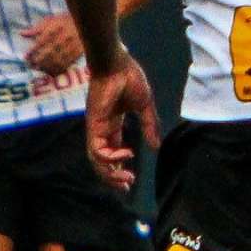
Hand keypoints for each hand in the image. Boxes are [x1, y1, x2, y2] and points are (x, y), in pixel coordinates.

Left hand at [20, 11, 82, 74]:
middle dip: (39, 59)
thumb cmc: (64, 21)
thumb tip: (21, 33)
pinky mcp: (80, 51)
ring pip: (59, 58)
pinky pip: (69, 62)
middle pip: (50, 51)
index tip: (26, 57)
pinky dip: (59, 68)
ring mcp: (74, 44)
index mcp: (57, 27)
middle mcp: (65, 35)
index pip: (42, 40)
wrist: (87, 20)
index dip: (33, 50)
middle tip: (31, 65)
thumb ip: (36, 28)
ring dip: (48, 66)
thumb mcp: (50, 20)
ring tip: (39, 69)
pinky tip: (51, 71)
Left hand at [83, 50, 158, 190]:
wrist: (116, 64)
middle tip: (127, 186)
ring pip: (97, 160)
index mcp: (112, 126)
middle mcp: (102, 130)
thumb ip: (149, 126)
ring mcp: (96, 128)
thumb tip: (156, 146)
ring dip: (110, 173)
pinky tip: (127, 154)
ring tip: (127, 178)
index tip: (131, 179)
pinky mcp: (94, 125)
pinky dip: (111, 157)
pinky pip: (97, 150)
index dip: (119, 167)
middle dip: (113, 177)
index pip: (112, 152)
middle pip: (102, 162)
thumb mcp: (144, 107)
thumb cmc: (129, 80)